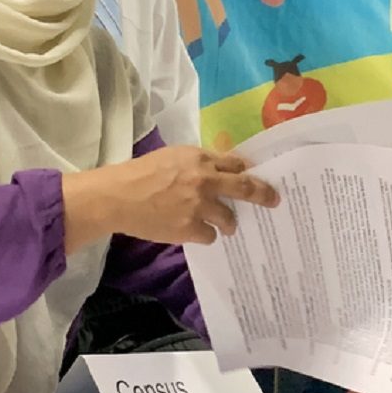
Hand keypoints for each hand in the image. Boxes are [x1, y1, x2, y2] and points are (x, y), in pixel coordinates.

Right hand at [62, 146, 278, 251]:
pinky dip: (206, 234)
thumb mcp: (172, 156)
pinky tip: (195, 231)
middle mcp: (205, 180)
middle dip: (264, 195)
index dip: (247, 172)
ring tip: (228, 226)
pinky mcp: (190, 229)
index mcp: (200, 159)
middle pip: (246, 187)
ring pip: (229, 219)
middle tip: (274, 201)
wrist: (117, 197)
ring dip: (229, 223)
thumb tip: (223, 169)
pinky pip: (210, 235)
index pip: (236, 164)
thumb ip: (198, 162)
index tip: (256, 178)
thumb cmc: (141, 173)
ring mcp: (199, 206)